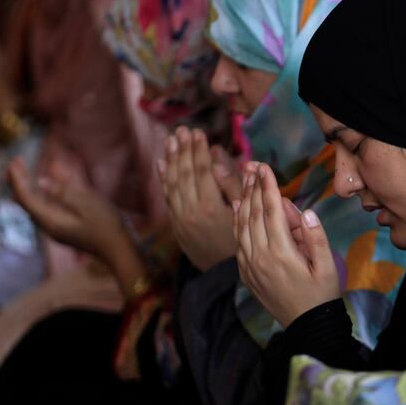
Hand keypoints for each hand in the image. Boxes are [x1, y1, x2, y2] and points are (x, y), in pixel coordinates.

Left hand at [7, 158, 128, 262]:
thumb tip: (41, 181)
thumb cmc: (106, 225)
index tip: (14, 161)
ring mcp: (54, 230)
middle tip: (15, 161)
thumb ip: (63, 192)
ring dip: (26, 188)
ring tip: (22, 171)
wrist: (117, 250)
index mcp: (51, 220)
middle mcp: (48, 227)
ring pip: (31, 207)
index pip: (26, 198)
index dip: (18, 179)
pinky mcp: (61, 230)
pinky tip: (38, 189)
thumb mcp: (87, 204)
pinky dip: (36, 196)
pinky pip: (41, 211)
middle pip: (24, 203)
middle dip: (18, 181)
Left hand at [157, 126, 236, 270]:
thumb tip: (217, 153)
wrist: (225, 274)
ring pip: (172, 184)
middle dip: (183, 150)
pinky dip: (164, 179)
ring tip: (171, 140)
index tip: (199, 132)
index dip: (199, 150)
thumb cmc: (242, 238)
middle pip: (184, 174)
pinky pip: (167, 198)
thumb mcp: (244, 210)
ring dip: (171, 160)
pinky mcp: (176, 226)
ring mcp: (180, 219)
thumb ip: (232, 181)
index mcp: (210, 207)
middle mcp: (190, 212)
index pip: (201, 171)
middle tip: (183, 130)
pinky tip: (162, 163)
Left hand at [234, 162, 339, 326]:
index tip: (265, 167)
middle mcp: (261, 258)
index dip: (268, 187)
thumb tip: (307, 212)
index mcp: (282, 254)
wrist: (306, 327)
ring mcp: (250, 266)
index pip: (272, 211)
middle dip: (253, 187)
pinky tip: (237, 206)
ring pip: (242, 225)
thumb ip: (316, 238)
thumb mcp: (327, 267)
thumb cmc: (321, 295)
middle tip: (252, 165)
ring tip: (244, 178)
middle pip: (254, 214)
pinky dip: (236, 221)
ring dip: (243, 200)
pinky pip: (237, 241)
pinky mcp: (246, 273)